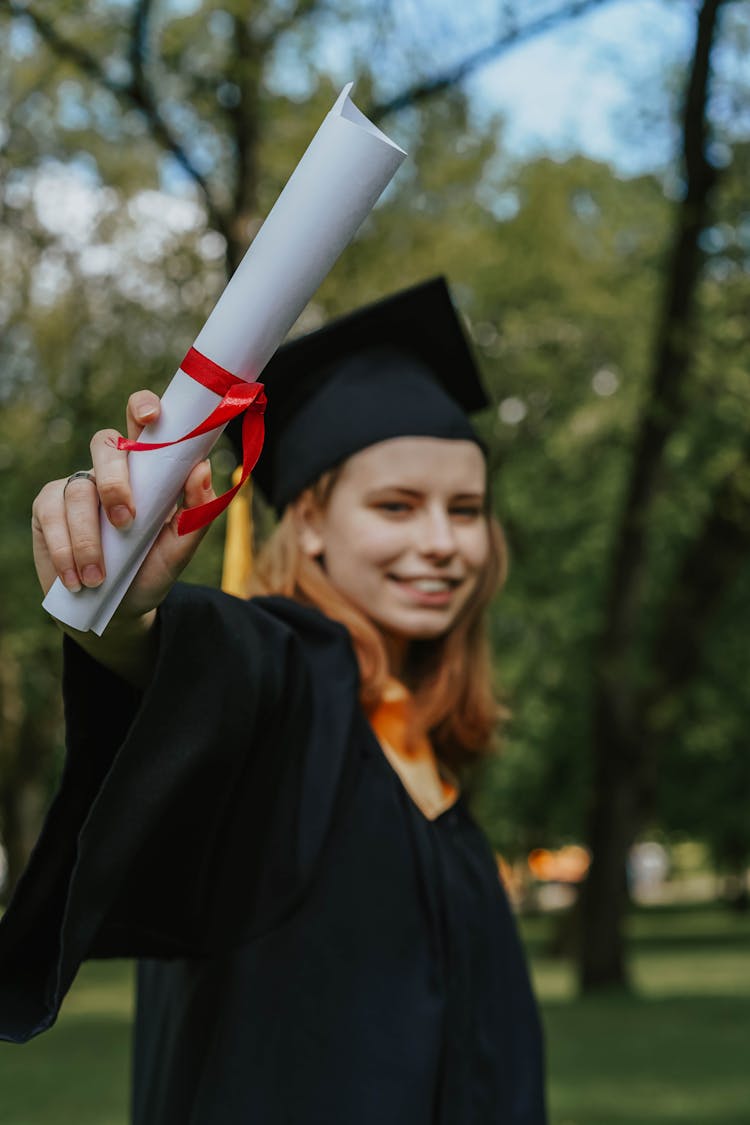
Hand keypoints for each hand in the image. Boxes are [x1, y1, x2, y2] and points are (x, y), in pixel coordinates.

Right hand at [32, 390, 216, 625]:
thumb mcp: (179, 550)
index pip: (142, 423)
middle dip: (115, 481)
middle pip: (104, 444)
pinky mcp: (48, 508)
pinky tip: (76, 578)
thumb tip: (202, 469)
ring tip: (98, 577)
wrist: (114, 611)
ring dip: (89, 538)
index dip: (143, 407)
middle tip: (125, 522)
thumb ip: (196, 514)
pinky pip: (52, 514)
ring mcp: (77, 486)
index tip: (152, 416)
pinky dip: (65, 549)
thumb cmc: (149, 571)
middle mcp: (110, 470)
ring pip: (79, 490)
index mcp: (146, 470)